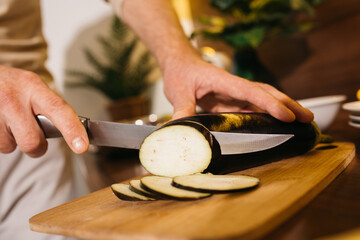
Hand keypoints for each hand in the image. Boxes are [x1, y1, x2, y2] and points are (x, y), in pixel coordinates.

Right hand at [0, 65, 88, 156]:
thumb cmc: (12, 85)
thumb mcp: (32, 87)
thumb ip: (50, 107)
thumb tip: (73, 133)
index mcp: (33, 86)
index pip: (58, 109)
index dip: (72, 129)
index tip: (82, 146)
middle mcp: (12, 97)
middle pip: (32, 140)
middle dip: (37, 147)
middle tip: (35, 136)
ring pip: (11, 146)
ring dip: (14, 140)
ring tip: (10, 122)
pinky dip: (2, 139)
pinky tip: (1, 123)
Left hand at [162, 56, 313, 122]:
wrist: (181, 65)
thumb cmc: (181, 74)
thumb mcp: (177, 91)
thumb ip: (182, 108)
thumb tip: (181, 128)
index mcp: (224, 81)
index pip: (251, 92)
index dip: (269, 104)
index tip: (286, 116)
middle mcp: (234, 87)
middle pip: (266, 93)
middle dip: (287, 104)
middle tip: (308, 117)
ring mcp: (235, 94)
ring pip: (263, 100)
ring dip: (283, 109)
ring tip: (302, 121)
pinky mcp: (233, 101)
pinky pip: (254, 108)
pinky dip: (268, 115)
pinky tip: (278, 124)